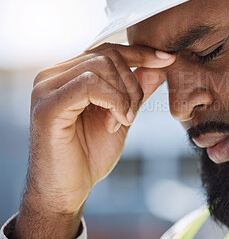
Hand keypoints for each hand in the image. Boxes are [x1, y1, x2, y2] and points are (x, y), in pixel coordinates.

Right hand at [24, 43, 174, 213]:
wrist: (68, 190)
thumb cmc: (90, 155)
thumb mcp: (123, 116)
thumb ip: (137, 91)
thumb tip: (158, 65)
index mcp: (68, 76)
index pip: (108, 51)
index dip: (140, 53)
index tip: (168, 59)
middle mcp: (53, 76)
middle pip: (108, 55)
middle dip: (132, 84)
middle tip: (132, 114)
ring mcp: (47, 88)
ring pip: (101, 66)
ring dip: (123, 95)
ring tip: (121, 121)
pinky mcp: (48, 106)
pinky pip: (90, 84)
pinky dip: (114, 101)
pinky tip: (117, 122)